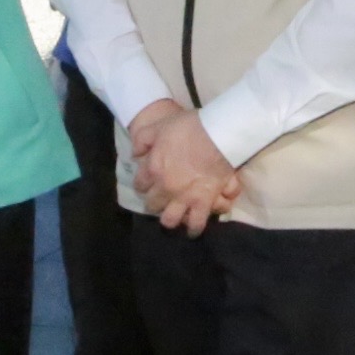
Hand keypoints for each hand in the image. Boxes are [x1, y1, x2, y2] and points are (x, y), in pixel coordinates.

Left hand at [131, 99, 242, 234]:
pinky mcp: (204, 203)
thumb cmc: (189, 128)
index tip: (148, 181)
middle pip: (153, 205)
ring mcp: (184, 198)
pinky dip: (194, 228)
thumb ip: (142, 140)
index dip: (143, 183)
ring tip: (176, 218)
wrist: (218, 134)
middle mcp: (165, 188)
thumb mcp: (158, 127)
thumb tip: (135, 154)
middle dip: (155, 203)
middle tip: (162, 198)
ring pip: (171, 221)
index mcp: (153, 169)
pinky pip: (196, 223)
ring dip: (171, 220)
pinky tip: (193, 228)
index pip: (140, 185)